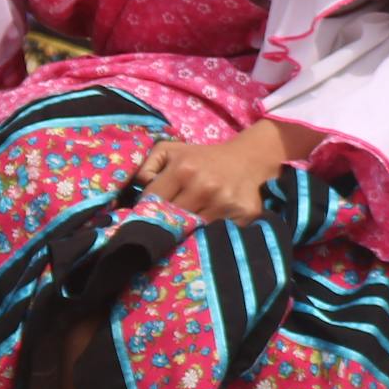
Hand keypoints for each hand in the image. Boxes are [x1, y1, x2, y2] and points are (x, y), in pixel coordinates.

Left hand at [138, 121, 299, 225]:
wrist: (248, 159)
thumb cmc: (203, 158)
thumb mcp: (171, 151)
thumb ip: (147, 165)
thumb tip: (139, 187)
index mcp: (183, 170)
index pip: (153, 202)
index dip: (146, 211)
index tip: (144, 218)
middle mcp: (204, 187)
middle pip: (172, 221)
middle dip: (165, 226)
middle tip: (161, 231)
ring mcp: (225, 203)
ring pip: (194, 232)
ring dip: (187, 234)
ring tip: (184, 232)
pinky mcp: (244, 215)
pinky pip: (218, 235)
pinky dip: (211, 237)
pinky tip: (208, 232)